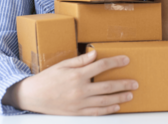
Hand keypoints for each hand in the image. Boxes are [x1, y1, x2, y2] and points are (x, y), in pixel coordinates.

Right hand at [2, 50, 137, 114]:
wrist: (32, 96)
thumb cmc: (47, 78)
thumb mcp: (62, 65)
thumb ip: (80, 60)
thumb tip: (95, 54)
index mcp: (77, 75)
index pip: (101, 66)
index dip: (115, 62)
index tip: (126, 59)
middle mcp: (80, 90)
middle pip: (107, 86)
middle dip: (123, 84)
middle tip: (135, 83)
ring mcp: (79, 103)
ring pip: (104, 101)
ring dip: (119, 98)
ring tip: (130, 95)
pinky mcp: (77, 113)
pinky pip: (96, 112)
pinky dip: (107, 110)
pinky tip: (116, 107)